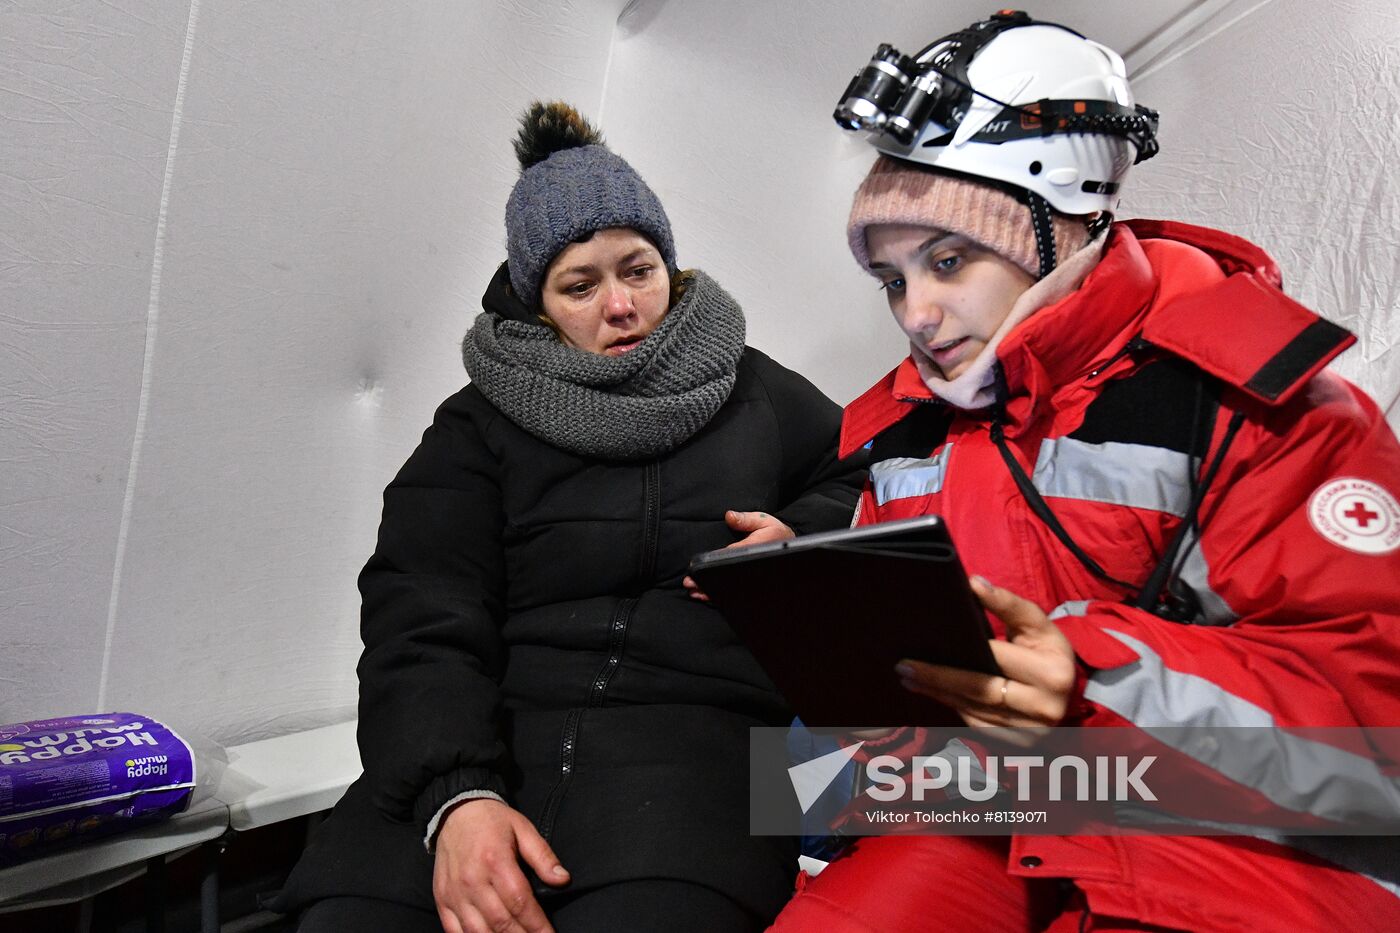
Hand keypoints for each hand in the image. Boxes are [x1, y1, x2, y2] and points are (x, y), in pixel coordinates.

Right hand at [432, 798, 569, 932]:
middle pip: (500, 922)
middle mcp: (472, 880)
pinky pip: (454, 931)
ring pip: (477, 931)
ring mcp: (454, 893)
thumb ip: (543, 856)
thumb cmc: (493, 821)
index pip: (520, 903)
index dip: (537, 925)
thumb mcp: (523, 829)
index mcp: (496, 861)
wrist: (455, 811)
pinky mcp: (442, 899)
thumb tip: (563, 880)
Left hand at [683, 510, 794, 600]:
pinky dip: (719, 595)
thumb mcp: (765, 521)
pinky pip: (733, 591)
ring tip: (694, 592)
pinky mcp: (750, 583)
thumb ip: (746, 519)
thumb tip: (729, 516)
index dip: (712, 562)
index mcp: (754, 549)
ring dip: (710, 591)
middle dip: (707, 581)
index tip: (695, 566)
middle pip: (726, 576)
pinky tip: (705, 596)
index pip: (729, 557)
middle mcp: (752, 567)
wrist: (792, 548)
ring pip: (728, 587)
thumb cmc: (777, 533)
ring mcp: (751, 578)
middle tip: (690, 584)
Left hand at [894, 577, 1075, 731]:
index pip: (998, 658)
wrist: (1069, 688)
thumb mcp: (1037, 623)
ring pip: (974, 710)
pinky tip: (934, 693)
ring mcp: (1031, 731)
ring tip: (910, 677)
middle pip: (980, 690)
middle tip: (904, 666)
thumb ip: (1007, 603)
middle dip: (938, 678)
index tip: (928, 642)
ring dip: (939, 694)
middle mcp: (1044, 708)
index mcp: (1053, 674)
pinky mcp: (1018, 744)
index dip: (963, 649)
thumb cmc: (1047, 649)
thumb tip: (974, 583)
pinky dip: (954, 707)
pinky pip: (978, 724)